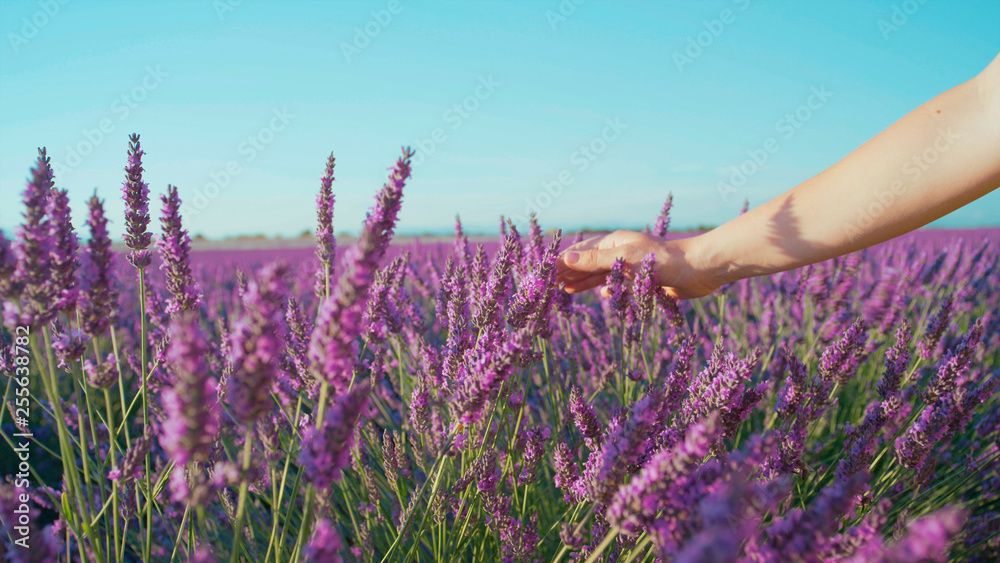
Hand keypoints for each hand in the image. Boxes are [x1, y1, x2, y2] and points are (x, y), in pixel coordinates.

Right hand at [556, 230, 720, 299]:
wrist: (698, 270)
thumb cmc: (663, 261)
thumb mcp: (625, 259)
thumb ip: (595, 261)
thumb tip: (565, 259)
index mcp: (614, 243)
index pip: (580, 252)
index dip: (561, 262)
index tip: (544, 272)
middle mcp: (620, 253)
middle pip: (588, 263)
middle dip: (569, 273)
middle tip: (550, 285)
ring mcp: (631, 267)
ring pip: (601, 275)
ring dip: (584, 282)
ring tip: (566, 291)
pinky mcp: (644, 281)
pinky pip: (620, 286)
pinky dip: (609, 290)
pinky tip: (603, 295)